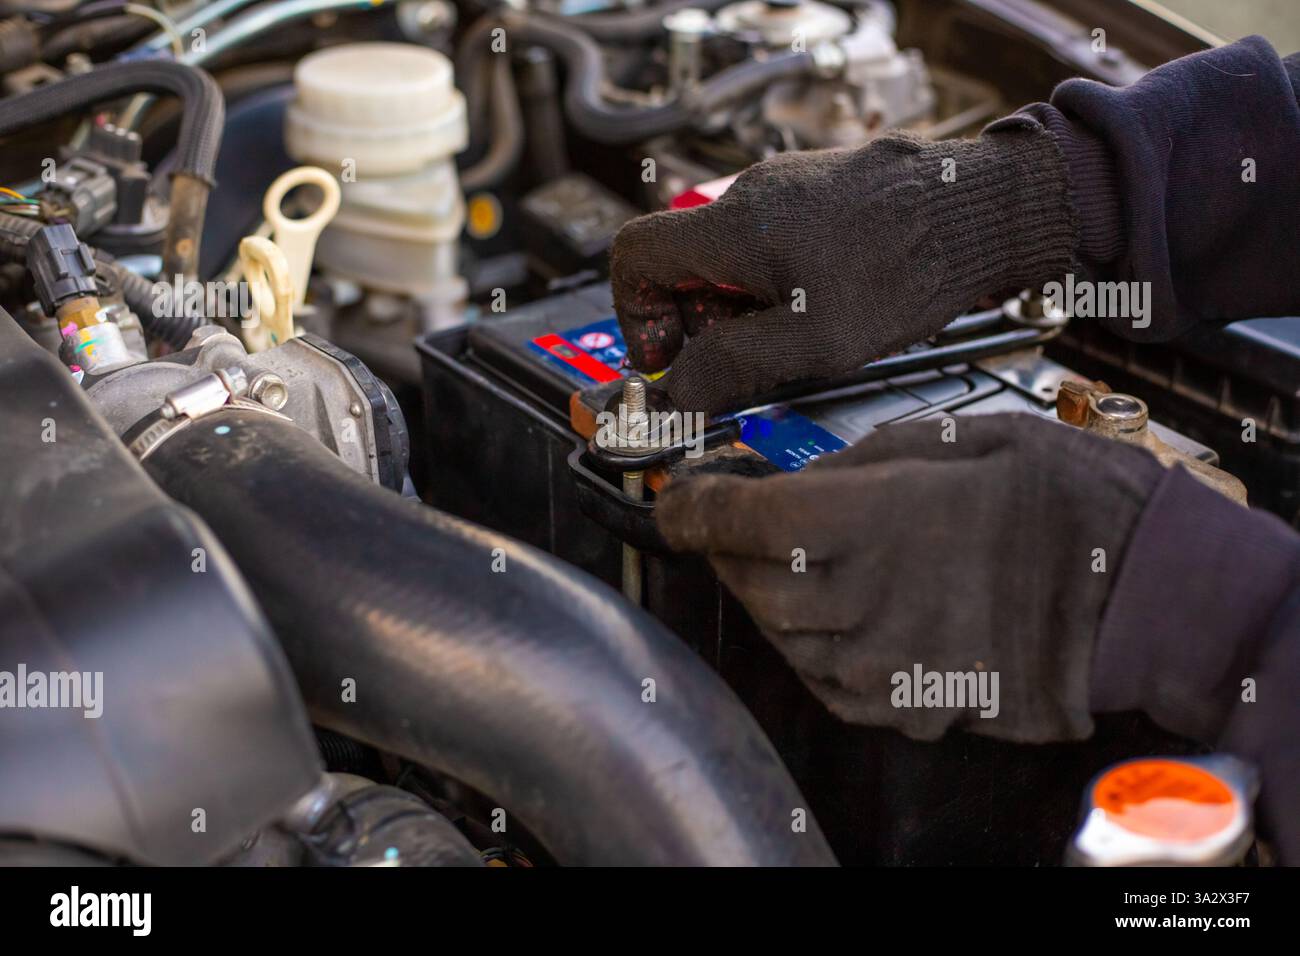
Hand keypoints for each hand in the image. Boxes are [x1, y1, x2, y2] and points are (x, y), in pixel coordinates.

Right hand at [611, 130, 1075, 415]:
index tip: (674, 358)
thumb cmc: (909, 269)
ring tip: (802, 339)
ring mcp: (791, 186)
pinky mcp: (825, 190)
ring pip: (735, 256)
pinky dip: (784, 284)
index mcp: (734, 227)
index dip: (638, 316)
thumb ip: (731, 370)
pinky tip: (833, 309)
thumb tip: (677, 396)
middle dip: (703, 322)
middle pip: (686, 263)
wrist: (987, 211)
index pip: (634, 256)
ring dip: (748, 307)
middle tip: (747, 362)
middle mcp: (753, 195)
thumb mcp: (812, 344)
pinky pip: (777, 242)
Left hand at [655, 413, 1164, 741]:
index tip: (676, 500)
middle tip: (728, 526)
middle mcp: (861, 597)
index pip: (740, 518)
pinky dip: (805, 650)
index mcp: (869, 518)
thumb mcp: (958, 437)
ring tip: (778, 567)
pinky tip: (821, 621)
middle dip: (726, 551)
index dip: (693, 508)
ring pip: (780, 636)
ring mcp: (883, 661)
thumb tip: (799, 477)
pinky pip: (826, 685)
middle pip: (750, 581)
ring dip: (763, 598)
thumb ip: (861, 461)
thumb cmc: (1061, 499)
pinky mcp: (910, 706)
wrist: (1139, 592)